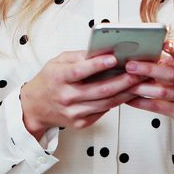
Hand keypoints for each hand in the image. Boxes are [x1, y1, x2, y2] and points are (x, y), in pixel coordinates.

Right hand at [20, 50, 147, 140]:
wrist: (34, 107)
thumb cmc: (48, 81)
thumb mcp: (57, 62)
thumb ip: (79, 56)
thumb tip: (102, 51)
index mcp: (58, 78)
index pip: (80, 71)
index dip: (98, 65)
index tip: (114, 58)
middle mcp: (66, 96)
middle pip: (100, 90)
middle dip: (123, 80)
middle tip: (138, 72)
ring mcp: (74, 112)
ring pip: (106, 103)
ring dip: (126, 93)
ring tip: (139, 83)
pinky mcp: (81, 122)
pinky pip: (103, 112)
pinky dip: (117, 102)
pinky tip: (126, 94)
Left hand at [122, 40, 173, 137]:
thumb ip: (160, 57)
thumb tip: (134, 47)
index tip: (164, 43)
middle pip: (172, 74)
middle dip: (149, 69)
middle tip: (130, 66)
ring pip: (163, 92)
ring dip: (141, 87)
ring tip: (125, 83)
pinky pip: (157, 106)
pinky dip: (140, 102)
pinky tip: (128, 98)